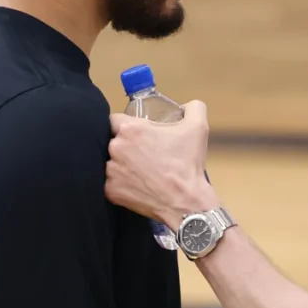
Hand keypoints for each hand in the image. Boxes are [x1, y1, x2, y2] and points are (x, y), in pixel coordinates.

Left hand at [106, 101, 218, 229]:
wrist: (185, 202)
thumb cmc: (188, 164)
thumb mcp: (198, 128)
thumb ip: (194, 107)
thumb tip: (186, 106)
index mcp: (131, 129)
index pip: (114, 119)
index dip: (126, 126)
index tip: (138, 134)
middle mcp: (115, 148)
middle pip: (111, 140)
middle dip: (125, 146)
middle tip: (143, 154)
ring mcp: (110, 171)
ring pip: (109, 162)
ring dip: (121, 164)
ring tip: (140, 171)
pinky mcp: (110, 191)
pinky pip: (110, 182)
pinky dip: (120, 183)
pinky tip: (137, 185)